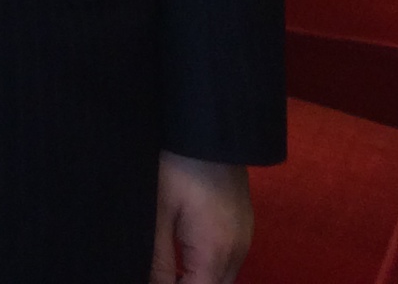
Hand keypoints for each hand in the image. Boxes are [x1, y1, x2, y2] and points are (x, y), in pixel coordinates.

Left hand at [150, 153, 250, 283]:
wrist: (209, 129)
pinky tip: (185, 256)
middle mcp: (237, 251)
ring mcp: (245, 238)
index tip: (152, 280)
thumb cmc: (177, 166)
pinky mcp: (244, 225)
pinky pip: (228, 260)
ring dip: (198, 278)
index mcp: (215, 251)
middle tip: (158, 275)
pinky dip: (208, 266)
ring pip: (222, 278)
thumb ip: (158, 258)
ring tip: (169, 270)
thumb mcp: (158, 212)